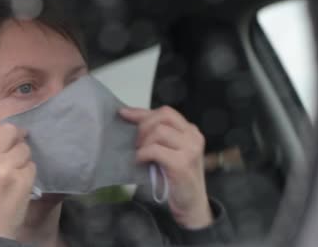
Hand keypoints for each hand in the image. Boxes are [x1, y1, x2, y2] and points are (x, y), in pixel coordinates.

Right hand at [0, 124, 35, 238]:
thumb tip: (11, 133)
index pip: (0, 130)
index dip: (9, 136)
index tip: (11, 144)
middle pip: (14, 135)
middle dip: (18, 144)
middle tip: (15, 158)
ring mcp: (6, 169)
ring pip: (25, 151)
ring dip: (24, 161)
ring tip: (14, 177)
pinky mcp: (22, 180)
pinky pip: (32, 167)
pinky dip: (29, 175)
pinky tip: (19, 187)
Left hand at [120, 106, 212, 228]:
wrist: (191, 205)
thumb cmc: (176, 179)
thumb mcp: (169, 152)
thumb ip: (156, 136)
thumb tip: (129, 117)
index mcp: (190, 131)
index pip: (165, 112)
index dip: (142, 112)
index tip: (123, 113)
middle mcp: (193, 137)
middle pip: (163, 116)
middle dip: (143, 126)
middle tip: (136, 144)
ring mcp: (190, 149)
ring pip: (159, 131)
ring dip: (143, 142)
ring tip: (140, 154)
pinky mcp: (182, 164)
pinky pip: (155, 150)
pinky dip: (143, 154)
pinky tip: (140, 162)